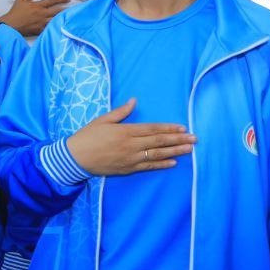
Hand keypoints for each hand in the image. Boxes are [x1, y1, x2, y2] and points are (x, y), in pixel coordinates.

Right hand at [0, 0, 67, 36]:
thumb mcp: (21, 0)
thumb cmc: (15, 12)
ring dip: (62, 19)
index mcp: (38, 6)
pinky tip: (61, 28)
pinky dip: (56, 29)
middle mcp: (42, 14)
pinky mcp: (39, 31)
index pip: (52, 1)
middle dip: (65, 9)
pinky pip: (50, 30)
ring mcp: (41, 23)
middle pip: (57, 11)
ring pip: (55, 20)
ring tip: (69, 18)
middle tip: (72, 9)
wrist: (10, 25)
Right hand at [65, 99, 195, 175]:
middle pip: (159, 142)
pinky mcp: (128, 169)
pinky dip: (162, 164)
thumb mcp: (102, 120)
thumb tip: (134, 100)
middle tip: (194, 138)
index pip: (152, 129)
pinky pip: (148, 166)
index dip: (168, 128)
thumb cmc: (87, 136)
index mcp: (125, 131)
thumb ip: (120, 112)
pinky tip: (173, 162)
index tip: (182, 128)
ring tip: (189, 149)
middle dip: (178, 140)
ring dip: (175, 152)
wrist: (75, 158)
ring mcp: (131, 158)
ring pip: (157, 154)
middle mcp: (131, 145)